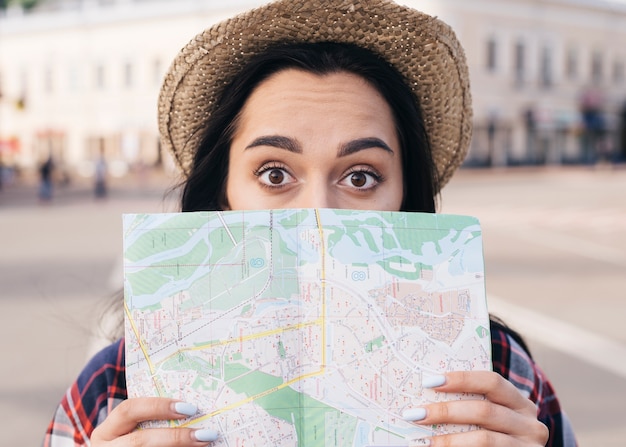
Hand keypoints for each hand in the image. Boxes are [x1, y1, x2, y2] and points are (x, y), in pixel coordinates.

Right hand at [90, 397, 218, 446]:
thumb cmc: (131, 442)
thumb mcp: (131, 431)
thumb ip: (153, 420)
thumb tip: (192, 411)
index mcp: (106, 432)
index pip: (129, 410)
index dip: (159, 406)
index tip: (190, 407)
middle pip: (140, 441)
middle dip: (175, 437)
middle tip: (205, 433)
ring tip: (204, 444)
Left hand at [405, 371, 548, 445]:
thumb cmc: (494, 434)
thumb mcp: (491, 416)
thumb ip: (470, 403)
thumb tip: (426, 391)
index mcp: (520, 402)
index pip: (492, 381)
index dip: (461, 379)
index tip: (429, 382)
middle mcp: (530, 424)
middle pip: (484, 411)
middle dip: (445, 411)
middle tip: (415, 414)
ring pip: (484, 439)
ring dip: (448, 440)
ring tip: (423, 440)